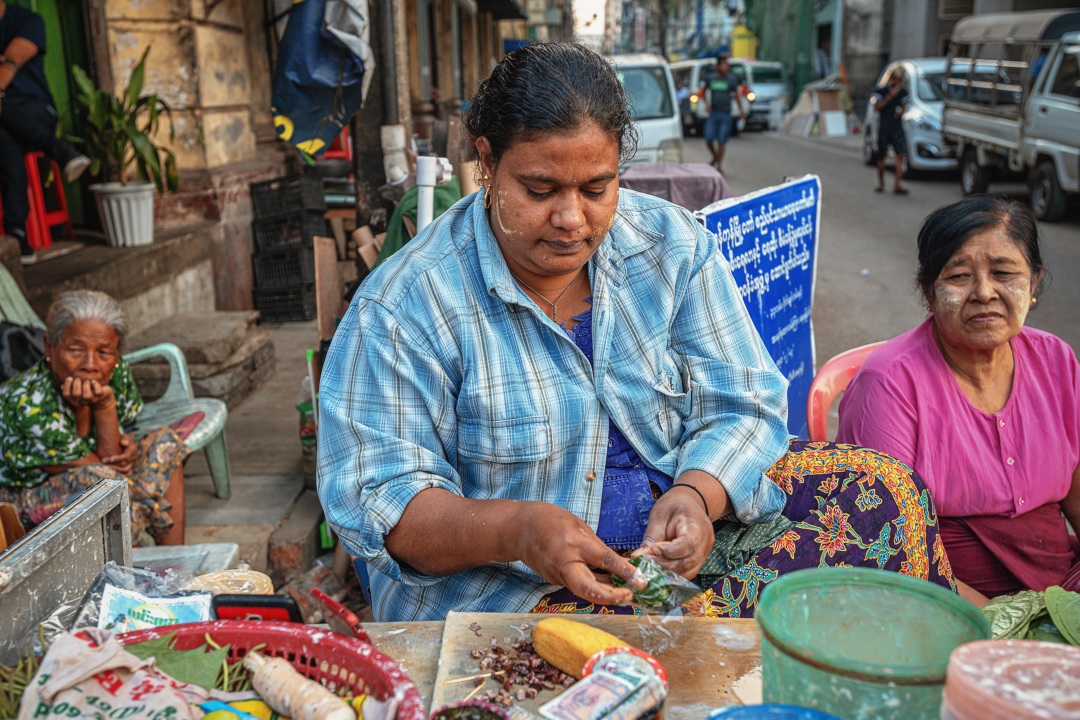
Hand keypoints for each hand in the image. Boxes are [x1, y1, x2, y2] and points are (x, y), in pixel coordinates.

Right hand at [60, 376, 115, 411]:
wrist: (103, 395)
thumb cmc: (87, 388)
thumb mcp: (78, 387)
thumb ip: (70, 386)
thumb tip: (61, 386)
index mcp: (74, 399)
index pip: (66, 395)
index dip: (67, 385)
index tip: (70, 378)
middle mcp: (82, 401)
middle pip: (76, 394)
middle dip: (76, 383)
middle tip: (78, 378)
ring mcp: (91, 399)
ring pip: (87, 395)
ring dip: (86, 384)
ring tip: (87, 380)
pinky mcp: (100, 396)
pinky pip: (98, 392)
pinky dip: (95, 385)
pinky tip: (93, 381)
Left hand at [100, 434, 136, 475]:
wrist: (125, 444)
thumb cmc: (123, 439)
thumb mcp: (125, 436)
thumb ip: (125, 438)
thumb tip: (123, 443)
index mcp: (133, 450)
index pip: (125, 456)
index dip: (118, 458)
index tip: (109, 459)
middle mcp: (134, 458)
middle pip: (124, 465)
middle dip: (114, 465)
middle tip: (104, 464)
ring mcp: (132, 464)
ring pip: (125, 470)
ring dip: (116, 470)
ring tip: (106, 469)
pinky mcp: (130, 467)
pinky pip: (127, 473)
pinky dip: (122, 476)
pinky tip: (115, 478)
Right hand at [512, 502, 645, 605]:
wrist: (518, 529)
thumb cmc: (550, 521)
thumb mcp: (578, 525)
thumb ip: (596, 546)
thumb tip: (616, 564)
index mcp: (574, 544)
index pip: (604, 560)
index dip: (624, 571)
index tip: (641, 580)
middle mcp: (565, 563)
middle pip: (589, 589)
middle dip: (611, 597)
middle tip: (630, 597)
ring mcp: (557, 575)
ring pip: (585, 590)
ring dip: (606, 594)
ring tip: (626, 594)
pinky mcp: (555, 580)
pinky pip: (578, 585)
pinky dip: (594, 587)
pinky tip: (608, 586)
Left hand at [634, 487, 714, 578]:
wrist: (688, 504)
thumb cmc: (673, 507)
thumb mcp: (659, 516)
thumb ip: (651, 538)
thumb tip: (638, 556)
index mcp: (697, 525)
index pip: (688, 545)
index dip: (669, 551)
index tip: (652, 550)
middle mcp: (706, 541)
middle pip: (688, 561)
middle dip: (664, 564)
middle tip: (645, 560)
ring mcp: (705, 552)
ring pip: (689, 571)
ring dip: (668, 571)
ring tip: (651, 563)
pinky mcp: (700, 560)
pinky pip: (688, 572)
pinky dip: (673, 573)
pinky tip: (660, 567)